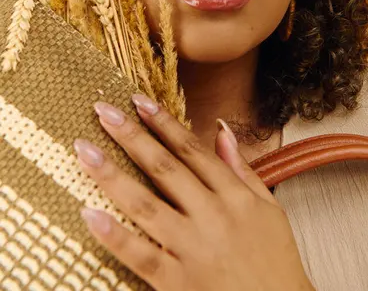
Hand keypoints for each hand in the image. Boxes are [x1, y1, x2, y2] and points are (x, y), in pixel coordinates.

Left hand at [73, 94, 314, 290]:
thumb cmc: (276, 261)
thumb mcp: (270, 208)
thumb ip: (243, 168)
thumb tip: (222, 130)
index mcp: (233, 195)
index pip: (192, 150)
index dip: (163, 123)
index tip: (138, 101)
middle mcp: (211, 216)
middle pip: (164, 168)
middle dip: (132, 136)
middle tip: (103, 111)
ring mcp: (193, 249)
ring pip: (145, 205)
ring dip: (111, 175)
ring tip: (84, 150)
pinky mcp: (178, 283)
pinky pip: (140, 255)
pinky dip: (114, 235)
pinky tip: (88, 213)